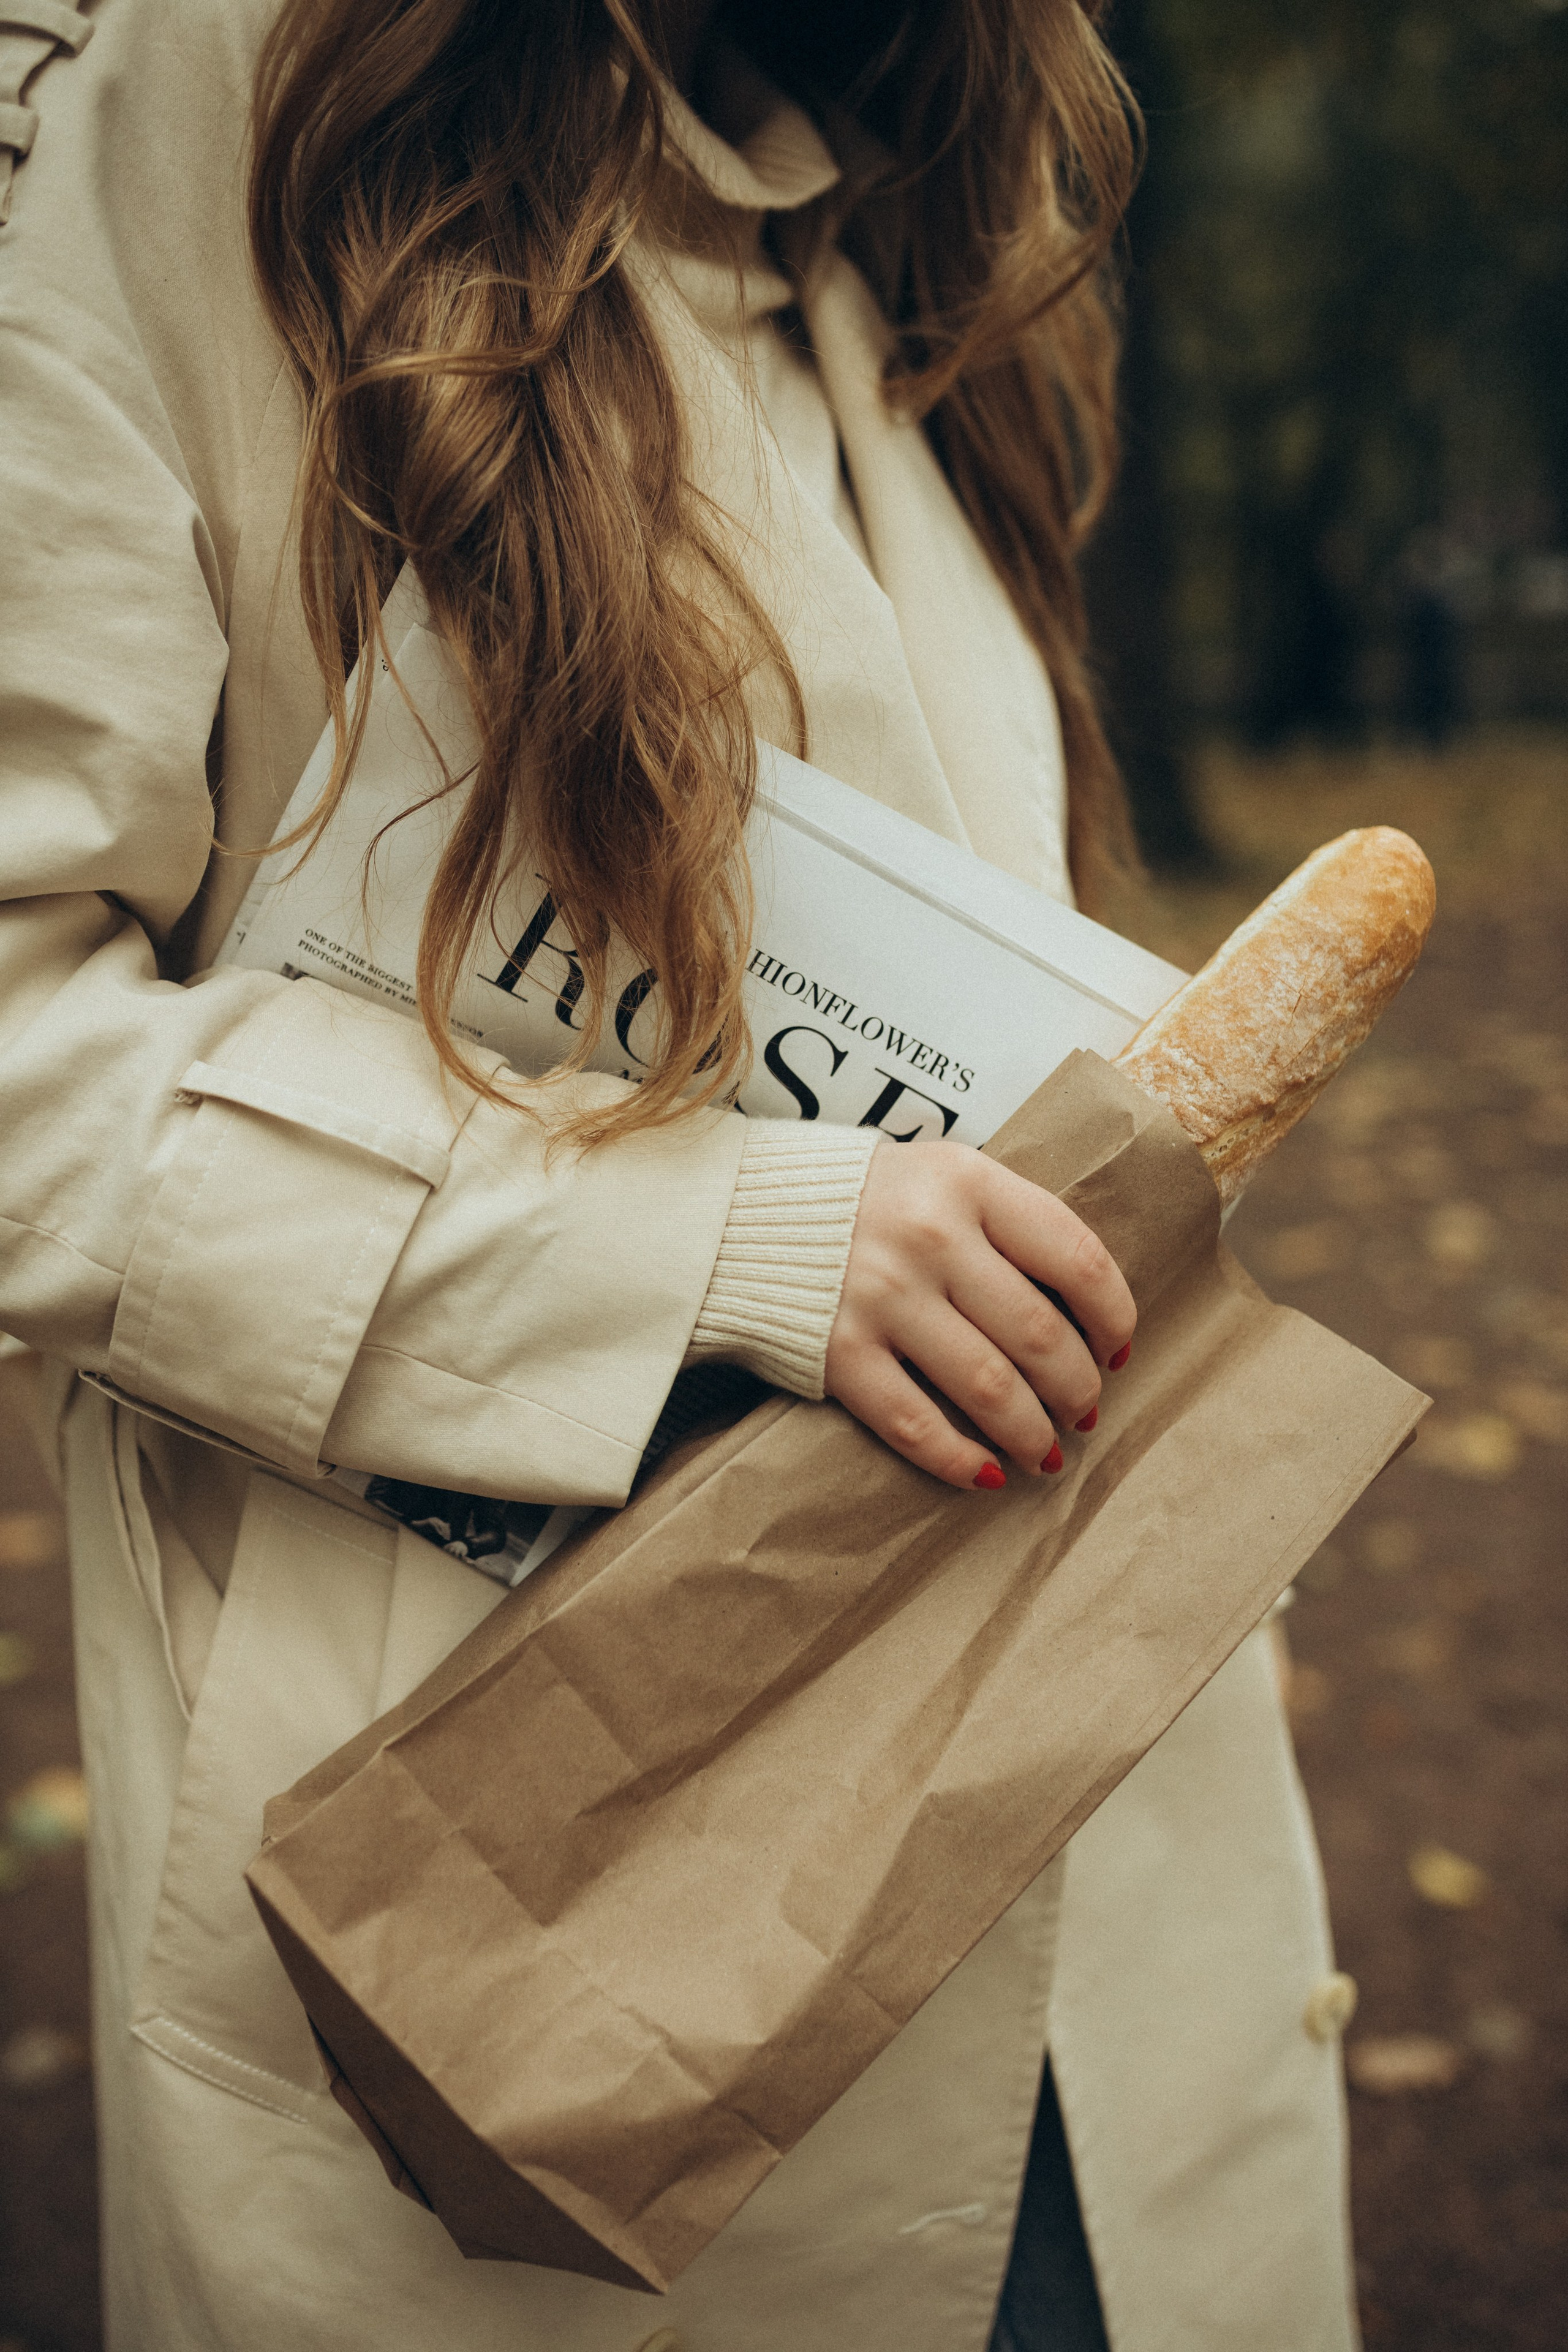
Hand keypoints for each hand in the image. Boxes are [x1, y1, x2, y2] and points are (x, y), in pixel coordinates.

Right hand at [824, 1140, 1135, 1488]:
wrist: (740, 1212)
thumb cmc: (863, 1201)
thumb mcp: (942, 1179)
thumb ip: (1006, 1226)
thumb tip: (1084, 1311)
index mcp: (967, 1183)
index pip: (1075, 1258)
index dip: (1112, 1316)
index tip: (1118, 1349)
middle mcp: (930, 1238)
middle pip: (1038, 1334)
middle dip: (1076, 1387)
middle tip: (1083, 1411)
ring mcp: (881, 1297)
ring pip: (988, 1387)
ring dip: (1031, 1433)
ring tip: (1046, 1453)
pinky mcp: (838, 1352)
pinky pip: (916, 1424)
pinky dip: (960, 1459)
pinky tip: (984, 1473)